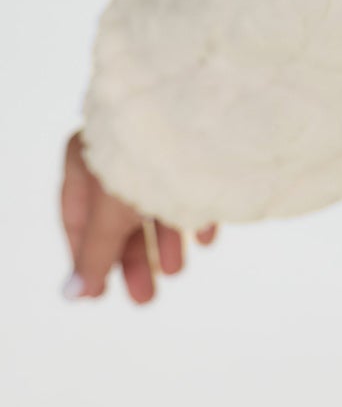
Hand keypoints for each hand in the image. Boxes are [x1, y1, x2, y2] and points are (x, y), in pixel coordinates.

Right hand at [59, 128, 217, 303]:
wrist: (199, 107)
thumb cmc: (142, 155)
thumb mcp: (112, 211)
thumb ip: (95, 252)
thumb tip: (73, 295)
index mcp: (87, 157)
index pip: (77, 217)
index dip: (88, 258)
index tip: (99, 294)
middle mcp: (119, 149)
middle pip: (118, 215)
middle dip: (132, 258)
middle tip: (145, 299)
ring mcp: (157, 145)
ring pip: (155, 201)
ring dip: (164, 242)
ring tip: (175, 272)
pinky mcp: (193, 145)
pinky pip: (189, 185)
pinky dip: (193, 214)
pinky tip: (204, 239)